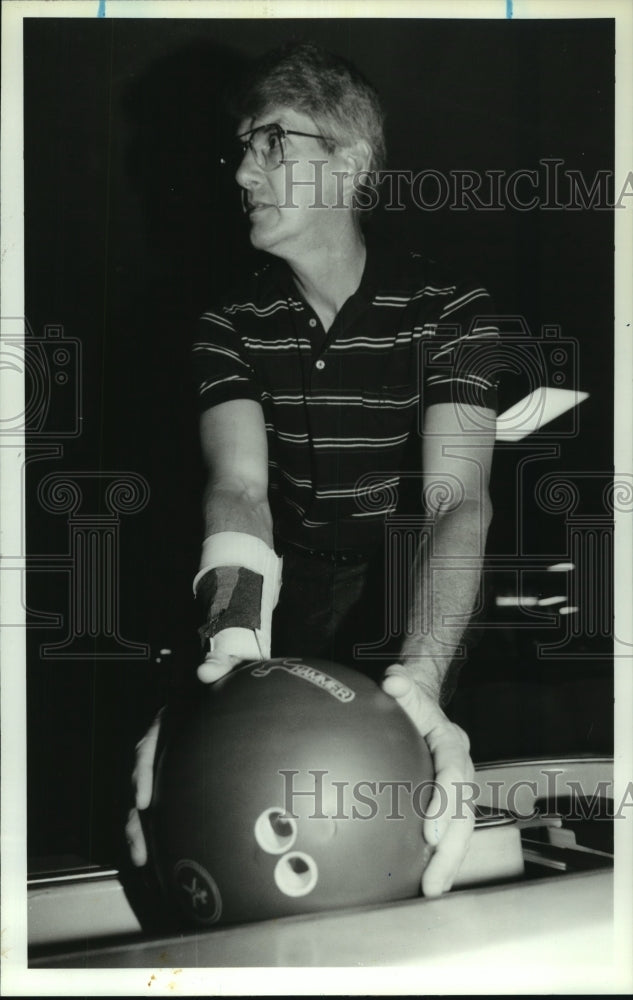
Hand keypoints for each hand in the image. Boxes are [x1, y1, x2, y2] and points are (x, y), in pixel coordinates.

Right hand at [125, 651, 241, 866]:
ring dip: (141, 831)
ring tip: (145, 861)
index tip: (142, 799)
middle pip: (139, 782)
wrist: (244, 685)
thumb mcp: (229, 664)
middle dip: (134, 817)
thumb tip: (206, 671)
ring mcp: (172, 764)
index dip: (142, 774)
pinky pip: (169, 807)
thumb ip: (218, 664)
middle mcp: (165, 745)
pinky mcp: (184, 780)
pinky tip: (169, 858)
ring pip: (147, 801)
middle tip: (140, 846)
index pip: (148, 746)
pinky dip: (164, 831)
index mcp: (170, 720)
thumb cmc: (234, 676)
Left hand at [382, 664, 475, 897]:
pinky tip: (423, 884)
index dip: (446, 802)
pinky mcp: (448, 805)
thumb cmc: (411, 700)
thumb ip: (402, 685)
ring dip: (449, 863)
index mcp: (453, 743)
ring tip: (432, 891)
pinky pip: (449, 834)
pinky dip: (441, 859)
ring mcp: (458, 790)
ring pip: (462, 830)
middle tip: (434, 881)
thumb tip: (393, 680)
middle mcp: (462, 770)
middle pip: (465, 813)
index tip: (430, 832)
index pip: (454, 774)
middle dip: (452, 850)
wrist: (422, 705)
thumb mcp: (407, 688)